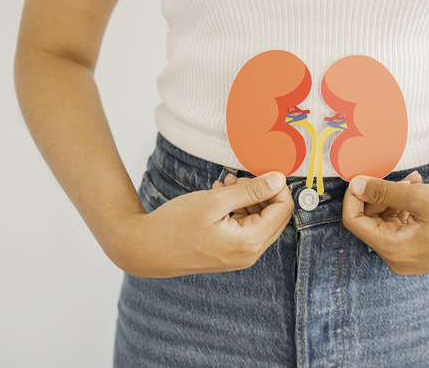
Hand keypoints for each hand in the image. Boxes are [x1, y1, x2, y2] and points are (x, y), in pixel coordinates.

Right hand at [117, 171, 293, 277]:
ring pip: (259, 220)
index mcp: (249, 243)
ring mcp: (239, 256)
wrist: (145, 249)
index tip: (260, 171)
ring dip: (248, 199)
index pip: (283, 210)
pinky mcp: (229, 253)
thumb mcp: (215, 201)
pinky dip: (238, 209)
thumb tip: (279, 180)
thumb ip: (251, 190)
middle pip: (274, 216)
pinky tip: (220, 196)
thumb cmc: (175, 225)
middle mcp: (249, 254)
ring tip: (224, 185)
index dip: (276, 187)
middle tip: (237, 179)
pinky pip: (244, 227)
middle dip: (261, 193)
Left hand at [342, 172, 428, 274]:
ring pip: (385, 223)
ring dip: (393, 199)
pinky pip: (400, 228)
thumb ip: (384, 191)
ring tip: (415, 182)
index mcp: (394, 250)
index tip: (362, 177)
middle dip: (378, 196)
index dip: (354, 197)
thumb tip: (356, 185)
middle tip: (398, 177)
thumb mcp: (421, 197)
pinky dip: (404, 209)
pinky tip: (418, 191)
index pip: (355, 222)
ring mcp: (408, 258)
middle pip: (369, 223)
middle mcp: (397, 259)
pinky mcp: (419, 252)